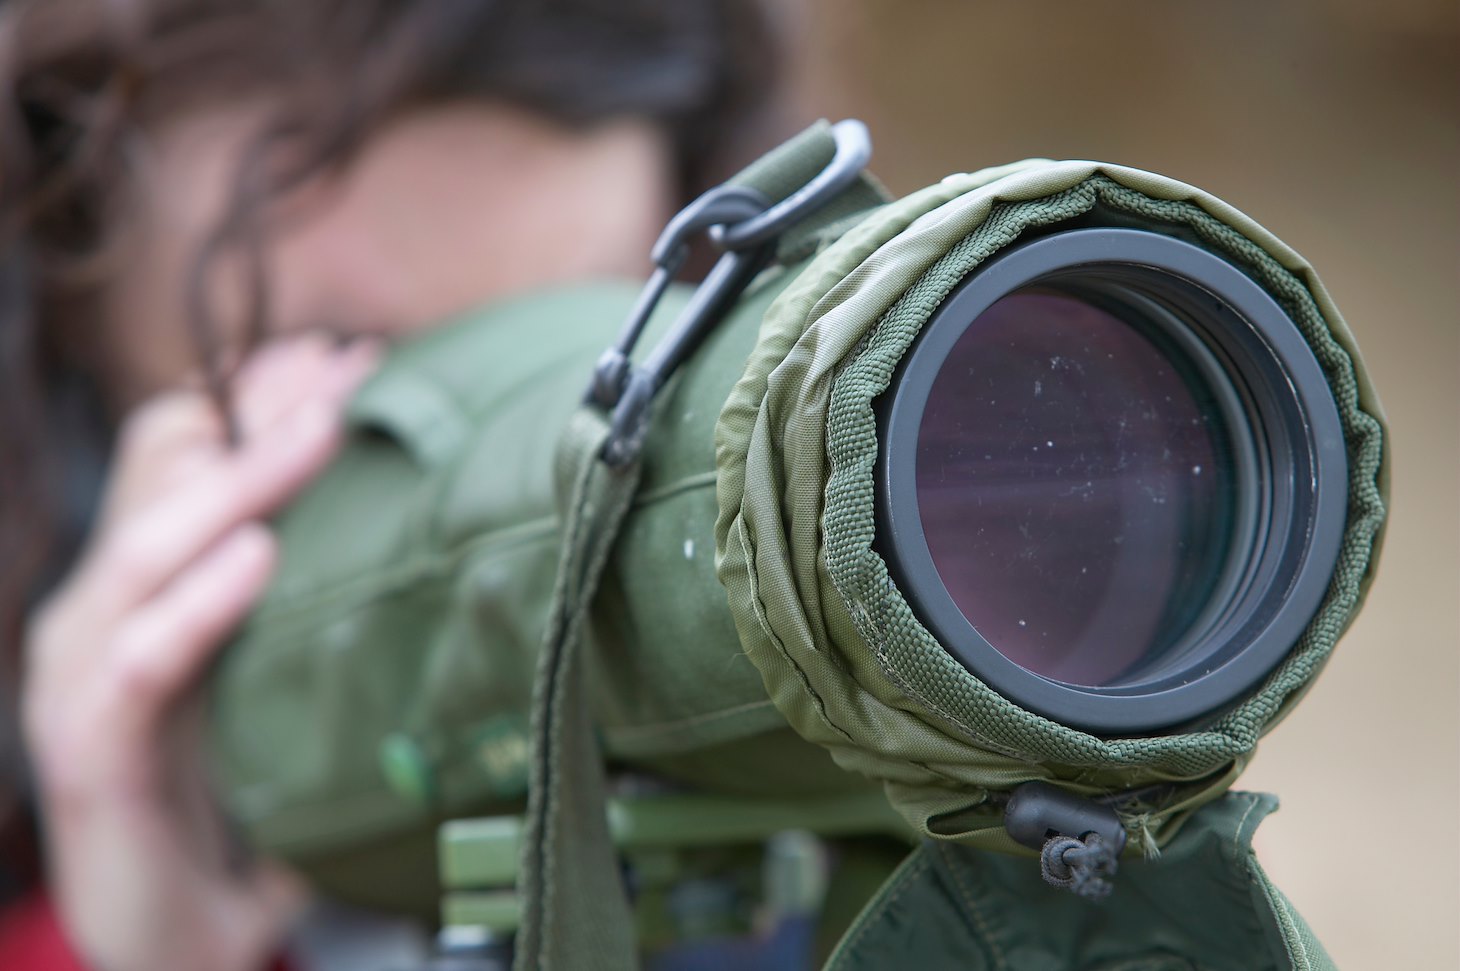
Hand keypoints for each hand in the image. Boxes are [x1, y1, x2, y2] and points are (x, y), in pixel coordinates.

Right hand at [22, 336, 378, 970]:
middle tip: (348, 367)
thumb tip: (425, 531)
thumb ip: (317, 607)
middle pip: (164, 474)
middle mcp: (102, 609)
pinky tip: (259, 557)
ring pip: (148, 547)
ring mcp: (81, 672)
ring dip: (240, 482)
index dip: (254, 398)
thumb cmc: (233, 799)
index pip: (182, 456)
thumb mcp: (276, 679)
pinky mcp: (89, 745)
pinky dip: (199, 601)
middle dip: (256, 412)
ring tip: (321, 427)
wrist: (174, 936)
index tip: (344, 356)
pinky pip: (141, 656)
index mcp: (147, 585)